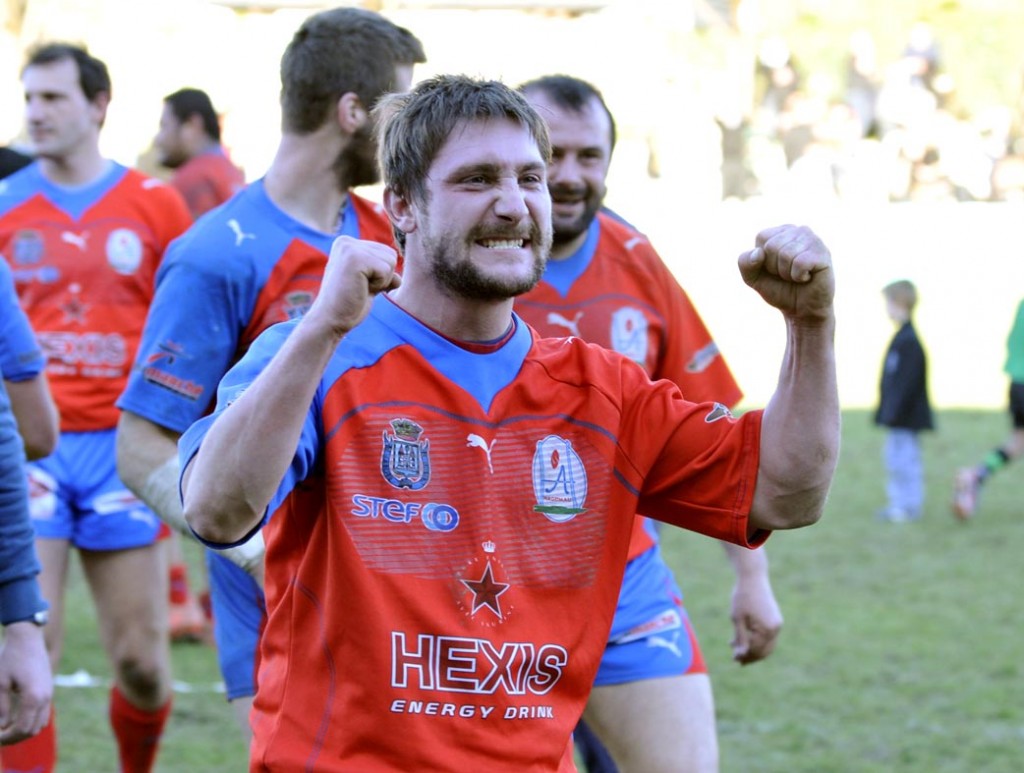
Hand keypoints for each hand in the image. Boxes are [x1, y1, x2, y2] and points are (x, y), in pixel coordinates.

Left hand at [0, 623, 52, 744]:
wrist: (28, 639)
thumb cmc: (11, 659)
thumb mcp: (1, 683)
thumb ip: (2, 707)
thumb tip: (2, 727)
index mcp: (33, 697)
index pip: (22, 729)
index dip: (7, 738)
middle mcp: (45, 697)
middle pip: (33, 729)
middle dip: (15, 737)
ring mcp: (49, 693)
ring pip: (40, 723)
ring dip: (24, 730)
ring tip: (7, 729)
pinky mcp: (48, 689)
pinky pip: (43, 713)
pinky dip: (31, 721)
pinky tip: (17, 717)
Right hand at [306, 236, 401, 336]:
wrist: (330, 320)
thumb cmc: (349, 305)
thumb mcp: (368, 285)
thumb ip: (381, 275)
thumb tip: (399, 279)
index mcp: (347, 244)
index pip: (385, 252)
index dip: (380, 275)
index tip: (359, 284)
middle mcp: (346, 242)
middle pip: (390, 255)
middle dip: (382, 277)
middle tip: (360, 288)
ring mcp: (349, 248)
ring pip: (390, 261)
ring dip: (381, 281)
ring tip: (359, 288)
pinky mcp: (354, 258)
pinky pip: (386, 270)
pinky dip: (379, 285)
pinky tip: (359, 289)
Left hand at [729, 574, 782, 664]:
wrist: (753, 577)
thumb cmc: (742, 597)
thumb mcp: (737, 619)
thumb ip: (741, 639)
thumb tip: (741, 656)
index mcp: (767, 629)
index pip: (757, 650)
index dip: (745, 656)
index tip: (734, 659)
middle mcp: (776, 628)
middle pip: (764, 651)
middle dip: (750, 655)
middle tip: (736, 659)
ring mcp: (777, 624)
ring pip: (766, 644)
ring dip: (753, 648)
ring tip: (736, 648)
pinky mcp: (775, 619)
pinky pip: (767, 636)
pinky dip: (757, 640)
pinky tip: (744, 638)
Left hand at [738, 224, 833, 323]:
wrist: (802, 311)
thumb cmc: (779, 289)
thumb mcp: (753, 278)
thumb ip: (745, 263)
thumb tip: (758, 253)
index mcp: (782, 231)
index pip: (762, 237)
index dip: (763, 260)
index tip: (774, 269)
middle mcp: (799, 231)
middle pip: (773, 246)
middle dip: (775, 268)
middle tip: (787, 275)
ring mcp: (814, 240)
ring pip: (786, 254)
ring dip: (787, 273)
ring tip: (797, 276)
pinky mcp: (824, 254)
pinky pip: (800, 263)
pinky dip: (798, 276)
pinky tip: (807, 277)